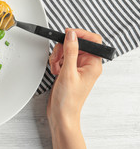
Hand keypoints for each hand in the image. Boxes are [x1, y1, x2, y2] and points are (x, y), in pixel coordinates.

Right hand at [47, 29, 101, 148]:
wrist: (61, 114)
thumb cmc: (68, 100)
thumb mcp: (68, 73)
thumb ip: (70, 51)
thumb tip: (72, 35)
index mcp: (93, 64)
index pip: (92, 40)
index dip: (79, 34)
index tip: (67, 34)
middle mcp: (87, 65)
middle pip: (76, 44)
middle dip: (63, 48)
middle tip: (58, 58)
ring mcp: (77, 68)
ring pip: (67, 50)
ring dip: (58, 56)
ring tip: (56, 67)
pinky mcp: (69, 70)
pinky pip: (62, 58)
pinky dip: (56, 62)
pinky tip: (55, 71)